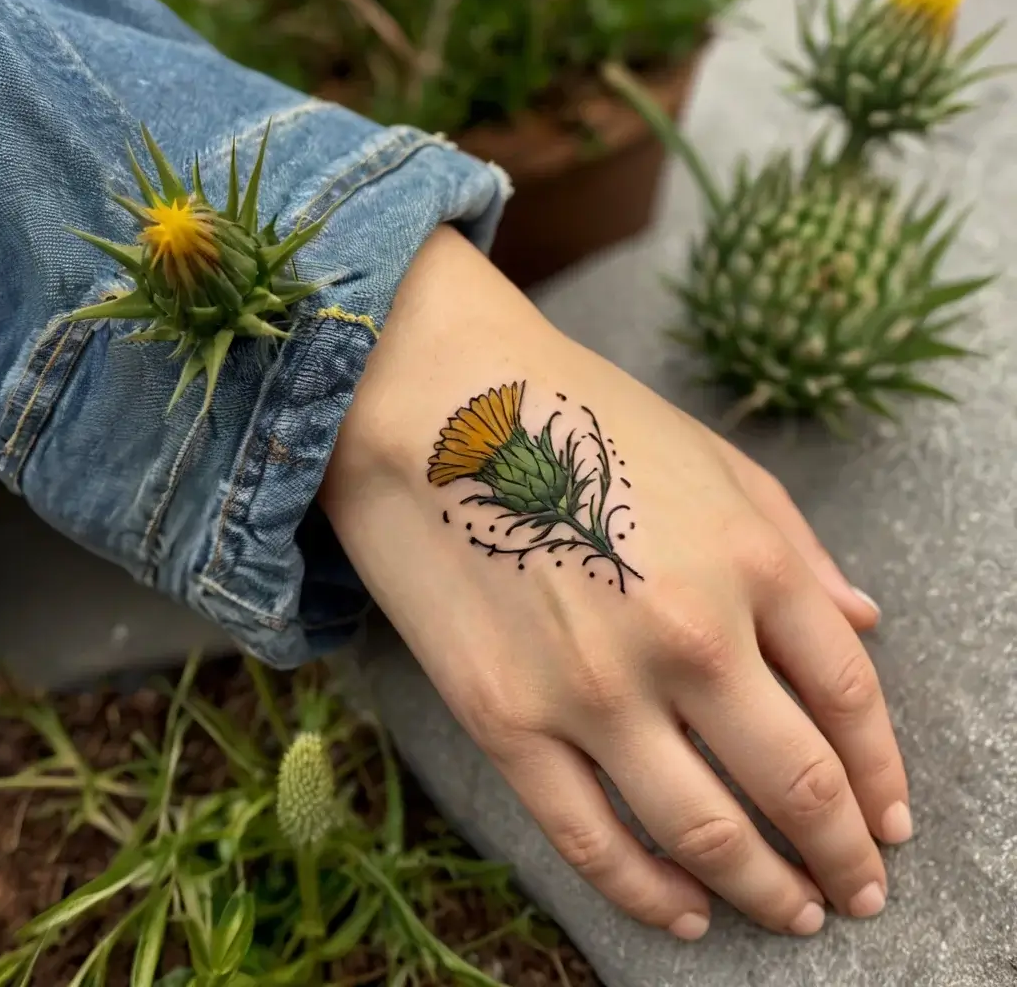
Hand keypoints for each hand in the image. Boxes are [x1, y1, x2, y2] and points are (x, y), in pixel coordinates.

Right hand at [323, 227, 909, 939]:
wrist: (430, 404)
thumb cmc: (577, 419)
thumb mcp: (710, 460)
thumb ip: (794, 547)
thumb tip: (864, 625)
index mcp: (750, 561)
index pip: (850, 701)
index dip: (882, 775)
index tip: (891, 821)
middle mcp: (688, 636)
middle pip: (798, 784)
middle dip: (843, 857)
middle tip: (861, 891)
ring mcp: (593, 687)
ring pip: (706, 834)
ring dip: (768, 892)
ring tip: (795, 916)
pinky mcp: (506, 720)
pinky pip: (592, 840)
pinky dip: (651, 895)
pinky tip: (689, 913)